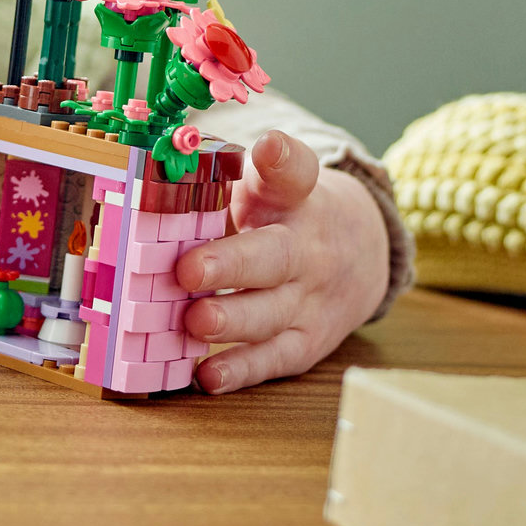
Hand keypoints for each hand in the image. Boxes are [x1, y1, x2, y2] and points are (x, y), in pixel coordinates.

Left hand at [177, 130, 392, 392]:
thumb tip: (162, 166)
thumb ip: (225, 176)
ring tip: (194, 322)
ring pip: (272, 313)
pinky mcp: (306, 343)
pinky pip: (274, 358)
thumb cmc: (287, 215)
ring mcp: (311, 299)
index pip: (295, 172)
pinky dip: (241, 370)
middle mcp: (308, 248)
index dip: (281, 159)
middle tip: (188, 269)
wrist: (364, 252)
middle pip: (275, 255)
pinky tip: (207, 376)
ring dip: (232, 320)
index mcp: (296, 198)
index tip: (269, 148)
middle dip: (231, 264)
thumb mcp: (269, 184)